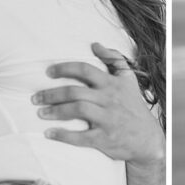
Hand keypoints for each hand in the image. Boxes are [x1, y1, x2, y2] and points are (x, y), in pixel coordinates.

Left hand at [33, 43, 164, 184]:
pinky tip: (49, 133)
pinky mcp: (105, 138)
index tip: (48, 72)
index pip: (85, 70)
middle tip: (35, 97)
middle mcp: (110, 99)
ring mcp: (108, 119)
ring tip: (40, 113)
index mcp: (113, 84)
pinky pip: (81, 137)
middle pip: (76, 91)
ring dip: (55, 111)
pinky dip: (63, 135)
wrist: (148, 140)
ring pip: (77, 110)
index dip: (65, 69)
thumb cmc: (134, 107)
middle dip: (52, 93)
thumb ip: (114, 59)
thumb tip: (95, 44)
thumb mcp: (129, 80)